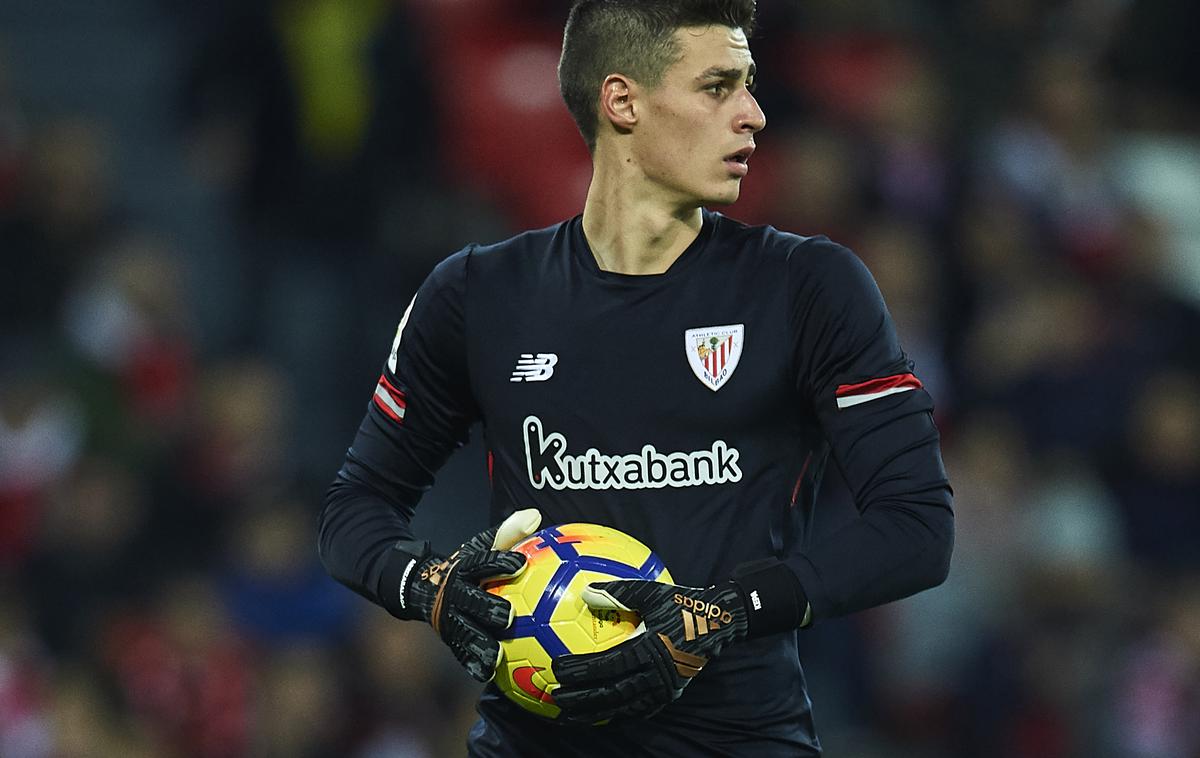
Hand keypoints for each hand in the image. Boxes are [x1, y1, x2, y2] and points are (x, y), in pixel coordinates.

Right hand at [403, 509, 541, 680]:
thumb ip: (508, 533)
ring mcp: (450, 618)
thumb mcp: (482, 545)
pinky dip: (474, 663)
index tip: (520, 563)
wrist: (424, 587)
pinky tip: (488, 674)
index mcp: (465, 568)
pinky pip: (462, 652)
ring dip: (480, 644)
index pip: (483, 562)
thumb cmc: (468, 566)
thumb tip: (536, 516)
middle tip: (509, 616)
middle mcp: (455, 594)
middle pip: (472, 601)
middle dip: (488, 608)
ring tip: (497, 657)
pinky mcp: (451, 638)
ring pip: (465, 632)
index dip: (500, 562)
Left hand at [551, 579, 748, 722]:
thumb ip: (617, 592)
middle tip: (555, 697)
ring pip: (623, 708)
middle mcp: (656, 675)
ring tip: (570, 715)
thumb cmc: (681, 603)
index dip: (581, 670)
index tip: (556, 669)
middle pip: (611, 694)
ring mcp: (664, 689)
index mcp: (649, 649)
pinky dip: (617, 715)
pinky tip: (601, 716)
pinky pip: (639, 710)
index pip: (607, 666)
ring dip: (595, 713)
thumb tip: (585, 591)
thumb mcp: (650, 591)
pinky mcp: (670, 694)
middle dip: (581, 698)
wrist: (719, 622)